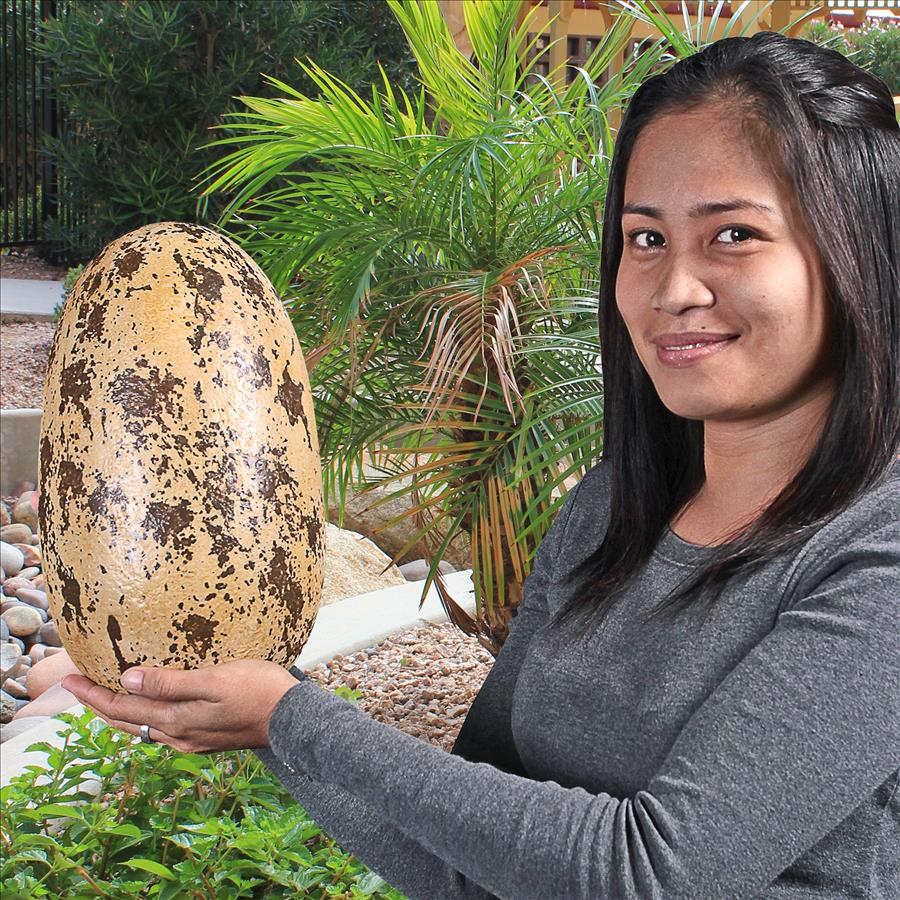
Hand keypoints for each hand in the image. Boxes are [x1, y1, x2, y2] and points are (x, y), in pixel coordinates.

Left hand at [62, 659, 299, 752]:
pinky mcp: (206, 738)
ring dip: (120, 711)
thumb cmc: (258, 691)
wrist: (292, 720)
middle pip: (126, 721)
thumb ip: (171, 681)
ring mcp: (192, 740)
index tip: (69, 679)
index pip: (122, 707)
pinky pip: (161, 728)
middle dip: (98, 704)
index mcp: (176, 721)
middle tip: (76, 686)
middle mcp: (178, 736)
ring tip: (104, 696)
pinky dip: (143, 716)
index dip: (93, 694)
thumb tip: (128, 678)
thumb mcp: (215, 679)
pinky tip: (149, 707)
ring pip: (142, 727)